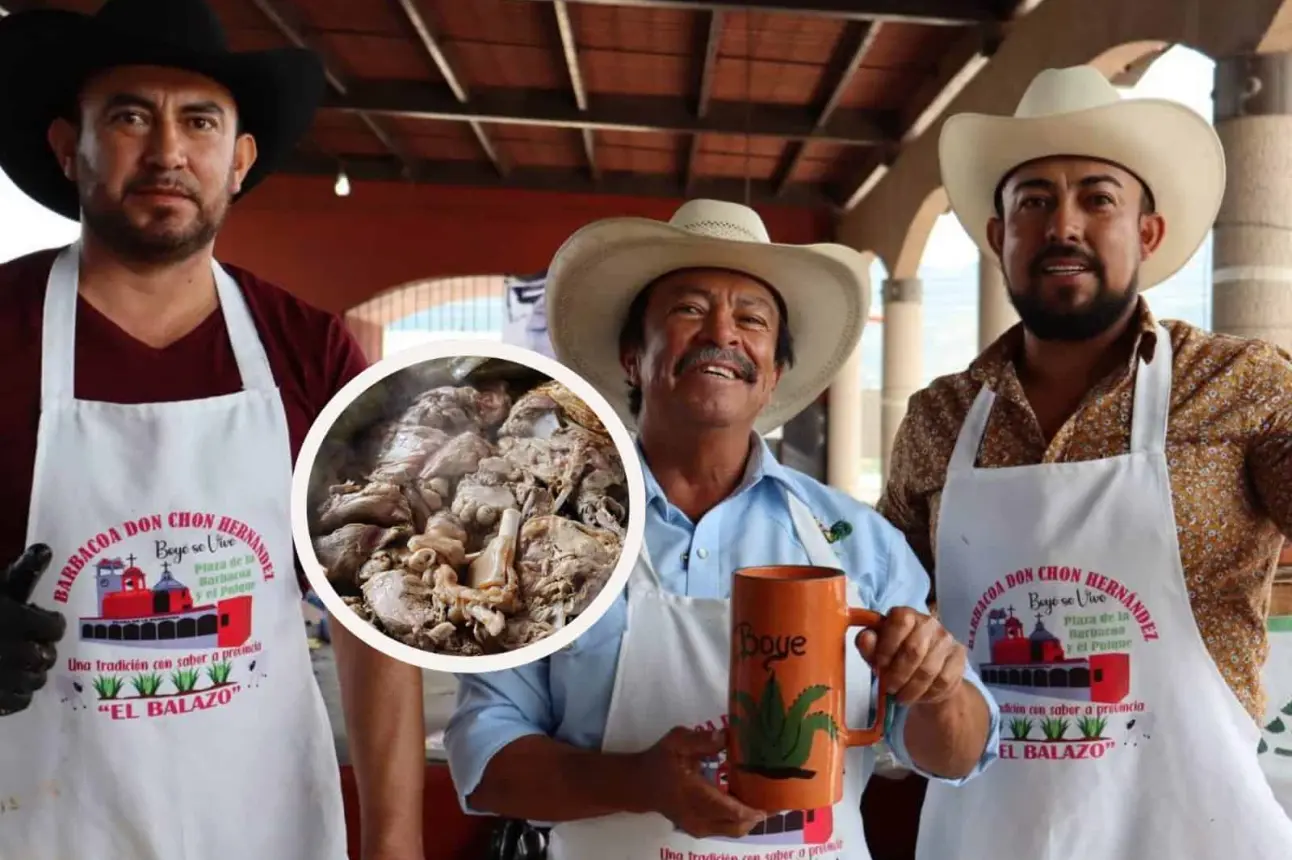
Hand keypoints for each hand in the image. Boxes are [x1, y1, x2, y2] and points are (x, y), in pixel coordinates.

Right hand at [0, 545, 66, 716]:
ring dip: (33, 671)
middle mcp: (6, 650)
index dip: (51, 624)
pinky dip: (18, 693)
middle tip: (34, 644)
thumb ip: (22, 572)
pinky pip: (18, 701)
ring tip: (22, 663)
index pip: (52, 627)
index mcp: (9, 619)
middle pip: (46, 656)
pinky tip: (8, 681)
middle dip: (43, 649)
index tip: (47, 622)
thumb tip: (45, 549)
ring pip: (36, 680)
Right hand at [632, 727, 764, 838]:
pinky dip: (741, 819)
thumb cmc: (660, 761)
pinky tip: (750, 803)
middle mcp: (699, 817)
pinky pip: (727, 828)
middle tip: (779, 797)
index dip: (755, 809)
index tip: (775, 798)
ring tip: (769, 799)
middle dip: (761, 814)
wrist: (639, 784)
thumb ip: (701, 740)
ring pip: (734, 830)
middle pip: (738, 825)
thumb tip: (726, 737)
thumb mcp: (677, 742)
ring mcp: (699, 827)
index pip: (731, 810)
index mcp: (695, 796)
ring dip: (752, 818)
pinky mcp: (700, 828)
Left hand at [855, 606, 965, 705]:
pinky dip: (927, 694)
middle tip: (889, 689)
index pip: (900, 622)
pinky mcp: (959, 658)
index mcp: (907, 614)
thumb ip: (868, 645)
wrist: (926, 674)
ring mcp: (946, 639)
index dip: (887, 646)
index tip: (879, 665)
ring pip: (928, 670)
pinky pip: (943, 681)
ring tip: (901, 697)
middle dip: (898, 674)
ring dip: (911, 689)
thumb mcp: (877, 652)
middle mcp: (929, 622)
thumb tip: (865, 638)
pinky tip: (919, 696)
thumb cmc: (896, 657)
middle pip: (914, 650)